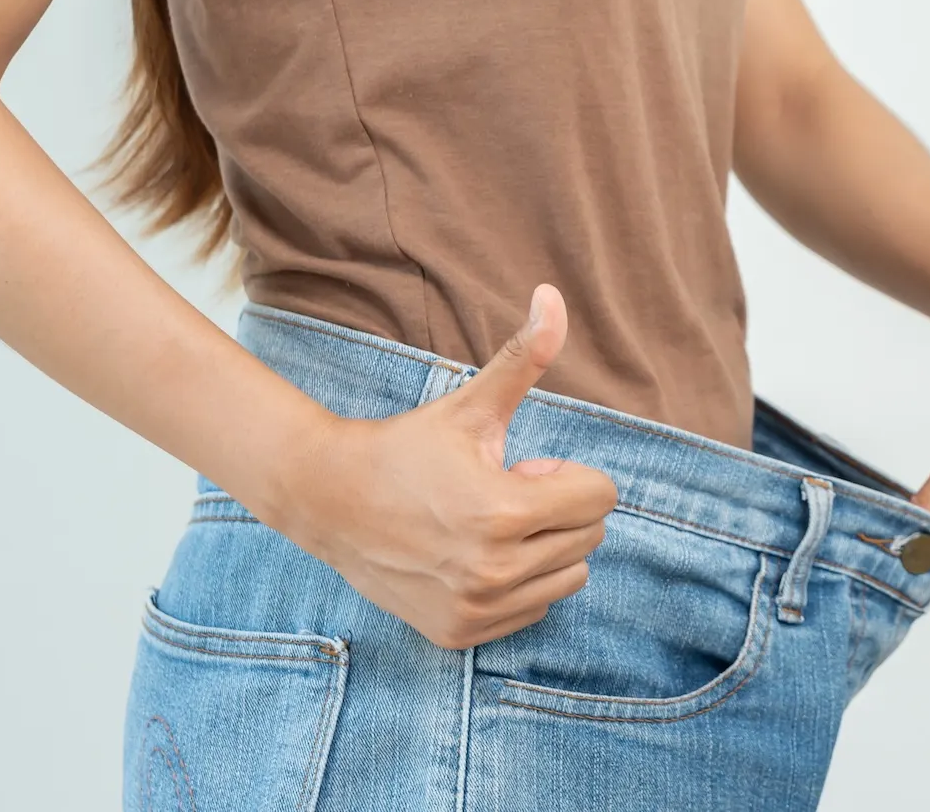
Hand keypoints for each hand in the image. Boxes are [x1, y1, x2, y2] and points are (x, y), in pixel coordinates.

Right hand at [276, 285, 618, 649]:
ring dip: (545, 549)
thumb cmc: (408, 447)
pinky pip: (534, 611)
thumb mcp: (471, 404)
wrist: (327, 501)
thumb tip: (555, 295)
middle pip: (589, 538)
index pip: (601, 498)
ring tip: (490, 526)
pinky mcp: (458, 634)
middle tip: (500, 494)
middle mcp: (493, 572)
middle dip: (558, 509)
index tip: (520, 469)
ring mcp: (475, 609)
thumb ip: (524, 356)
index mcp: (504, 514)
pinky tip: (475, 558)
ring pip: (569, 579)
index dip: (568, 477)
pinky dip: (519, 585)